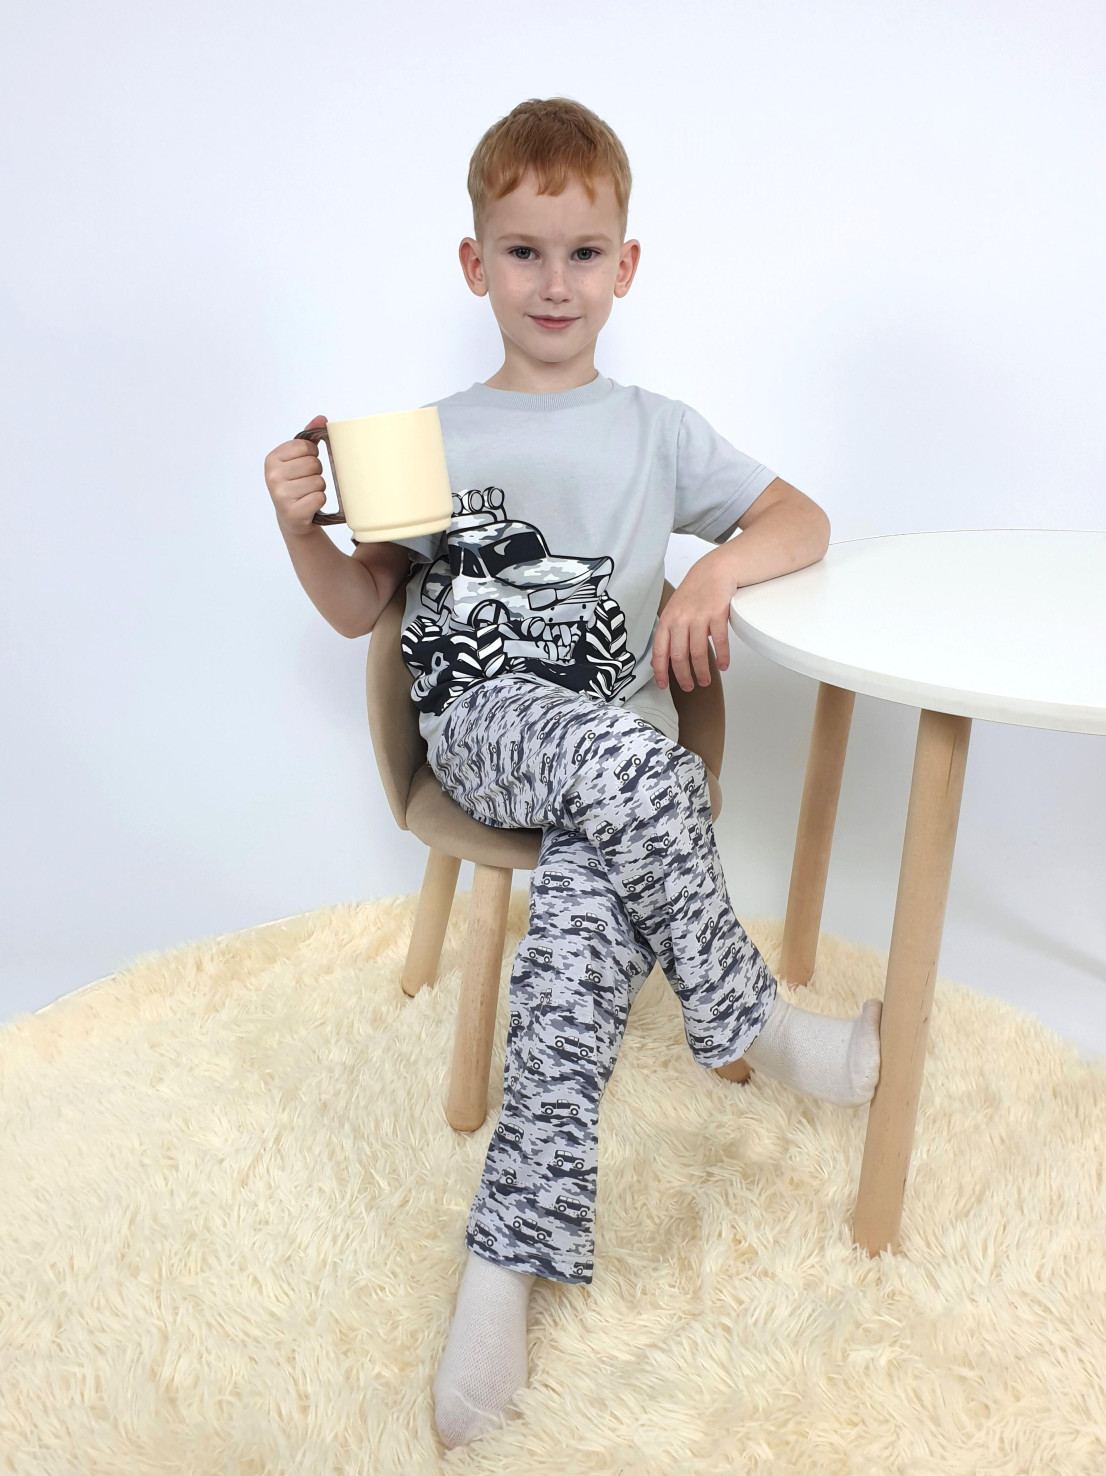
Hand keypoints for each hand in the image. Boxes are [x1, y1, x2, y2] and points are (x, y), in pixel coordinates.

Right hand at [264, 414, 327, 535]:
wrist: (292, 519)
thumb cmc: (296, 485)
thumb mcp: (297, 460)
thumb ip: (308, 438)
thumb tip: (321, 418)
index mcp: (272, 459)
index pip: (306, 446)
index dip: (312, 455)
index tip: (304, 465)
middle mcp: (273, 476)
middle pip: (314, 464)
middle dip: (316, 473)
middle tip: (306, 483)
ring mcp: (281, 495)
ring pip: (319, 481)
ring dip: (318, 488)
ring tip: (307, 494)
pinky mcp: (293, 512)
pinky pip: (320, 497)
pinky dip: (319, 501)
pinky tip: (309, 505)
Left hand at [651, 551, 734, 690]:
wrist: (714, 571)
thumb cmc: (694, 592)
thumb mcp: (673, 612)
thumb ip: (667, 635)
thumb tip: (659, 661)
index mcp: (667, 620)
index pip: (660, 651)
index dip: (660, 671)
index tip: (663, 685)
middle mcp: (681, 619)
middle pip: (679, 656)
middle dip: (683, 676)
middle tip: (689, 687)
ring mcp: (699, 616)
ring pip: (698, 652)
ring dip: (702, 671)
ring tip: (705, 680)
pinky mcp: (717, 614)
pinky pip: (720, 641)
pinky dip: (722, 657)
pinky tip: (723, 665)